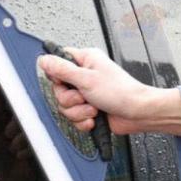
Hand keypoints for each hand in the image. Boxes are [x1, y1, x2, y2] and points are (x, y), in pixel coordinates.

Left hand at [0, 88, 47, 180]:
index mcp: (11, 114)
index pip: (15, 99)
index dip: (13, 103)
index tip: (10, 110)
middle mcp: (25, 120)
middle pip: (24, 111)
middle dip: (13, 127)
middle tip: (7, 137)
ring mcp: (36, 131)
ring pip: (31, 125)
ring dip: (19, 140)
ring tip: (13, 150)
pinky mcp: (45, 143)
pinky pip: (37, 139)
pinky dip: (26, 149)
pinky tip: (21, 156)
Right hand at [38, 47, 180, 136]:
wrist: (136, 113)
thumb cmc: (121, 92)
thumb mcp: (87, 79)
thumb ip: (62, 69)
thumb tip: (43, 59)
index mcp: (85, 61)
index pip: (58, 62)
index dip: (57, 76)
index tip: (65, 82)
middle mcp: (84, 76)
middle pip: (59, 90)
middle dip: (70, 100)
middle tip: (83, 98)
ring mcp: (86, 94)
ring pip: (65, 106)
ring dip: (79, 112)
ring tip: (93, 109)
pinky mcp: (88, 110)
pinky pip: (74, 118)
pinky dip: (83, 121)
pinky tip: (94, 118)